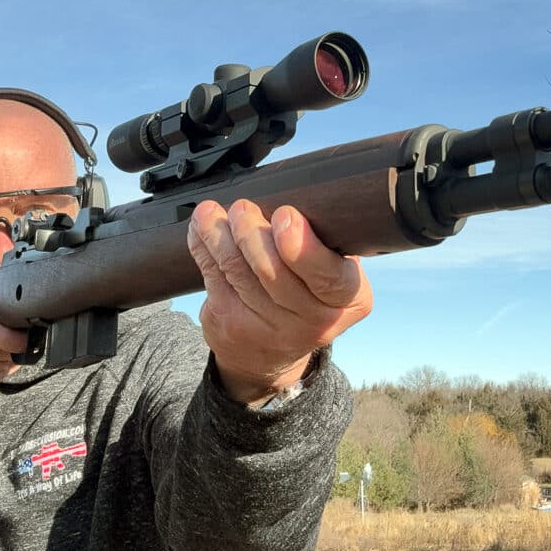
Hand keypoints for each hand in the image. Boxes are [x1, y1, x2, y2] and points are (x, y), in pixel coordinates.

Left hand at [186, 199, 372, 402]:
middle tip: (243, 208)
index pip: (330, 276)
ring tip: (212, 212)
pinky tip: (200, 227)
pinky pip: (213, 276)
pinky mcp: (230, 324)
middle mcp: (313, 321)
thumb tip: (291, 197)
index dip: (303, 248)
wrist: (271, 353)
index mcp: (349, 299)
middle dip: (252, 233)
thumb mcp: (334, 273)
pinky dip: (202, 245)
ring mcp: (268, 328)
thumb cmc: (308, 293)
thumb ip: (324, 241)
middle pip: (273, 272)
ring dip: (220, 234)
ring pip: (237, 270)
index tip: (284, 217)